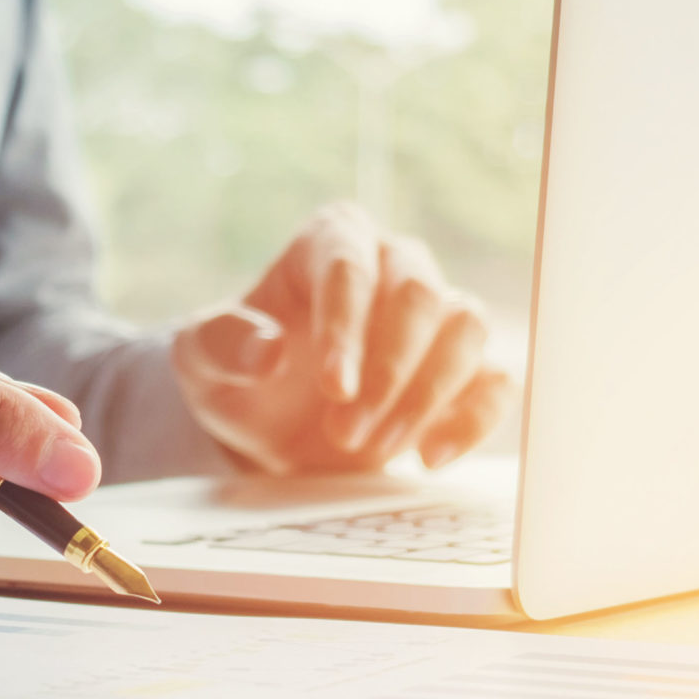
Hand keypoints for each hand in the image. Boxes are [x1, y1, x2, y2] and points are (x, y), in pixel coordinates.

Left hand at [170, 203, 514, 473]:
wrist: (272, 425)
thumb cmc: (236, 374)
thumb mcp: (199, 360)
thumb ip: (222, 344)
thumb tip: (269, 352)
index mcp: (329, 242)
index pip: (350, 268)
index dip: (346, 328)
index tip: (332, 388)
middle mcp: (393, 263)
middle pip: (419, 294)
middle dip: (386, 370)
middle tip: (345, 432)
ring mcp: (437, 312)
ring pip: (467, 329)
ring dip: (427, 394)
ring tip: (377, 449)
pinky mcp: (466, 367)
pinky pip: (498, 378)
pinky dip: (475, 417)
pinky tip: (430, 456)